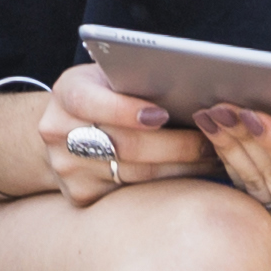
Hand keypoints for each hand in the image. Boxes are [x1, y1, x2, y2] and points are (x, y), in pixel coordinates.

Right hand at [38, 58, 218, 205]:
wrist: (65, 129)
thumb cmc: (104, 94)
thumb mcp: (109, 76)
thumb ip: (136, 78)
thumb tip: (191, 86)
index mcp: (67, 92)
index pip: (91, 102)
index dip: (126, 110)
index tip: (163, 114)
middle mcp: (58, 131)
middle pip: (123, 145)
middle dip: (176, 145)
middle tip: (212, 142)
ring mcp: (66, 168)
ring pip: (135, 175)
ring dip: (181, 168)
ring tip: (212, 158)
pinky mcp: (80, 194)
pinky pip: (132, 194)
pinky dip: (166, 186)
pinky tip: (190, 175)